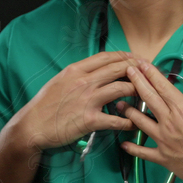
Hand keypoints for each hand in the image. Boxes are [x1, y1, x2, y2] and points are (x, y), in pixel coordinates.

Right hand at [13, 51, 141, 150]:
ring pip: (122, 88)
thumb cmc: (45, 105)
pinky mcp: (89, 120)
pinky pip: (116, 119)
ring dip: (137, 92)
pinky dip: (129, 121)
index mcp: (76, 70)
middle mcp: (83, 81)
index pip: (107, 57)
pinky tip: (135, 123)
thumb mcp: (59, 81)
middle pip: (119, 68)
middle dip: (138, 69)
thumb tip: (96, 70)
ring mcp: (87, 100)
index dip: (125, 56)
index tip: (136, 58)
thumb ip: (78, 74)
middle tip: (150, 73)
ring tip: (145, 96)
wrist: (32, 126)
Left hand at [117, 59, 182, 182]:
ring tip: (119, 103)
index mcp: (182, 109)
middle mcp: (168, 121)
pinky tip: (124, 145)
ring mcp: (163, 139)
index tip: (142, 64)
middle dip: (137, 83)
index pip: (163, 87)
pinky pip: (144, 152)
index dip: (151, 74)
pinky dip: (133, 148)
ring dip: (129, 111)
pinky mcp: (162, 156)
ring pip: (141, 122)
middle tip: (127, 71)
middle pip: (149, 98)